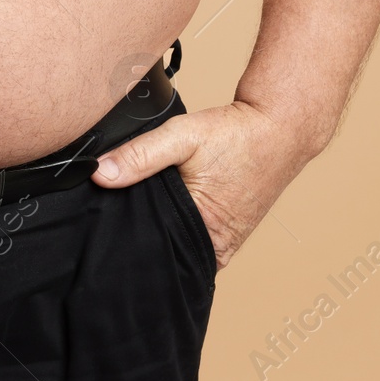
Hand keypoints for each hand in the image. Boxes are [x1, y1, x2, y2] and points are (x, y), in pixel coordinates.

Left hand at [90, 101, 309, 268]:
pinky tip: (163, 209)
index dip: (125, 237)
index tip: (102, 224)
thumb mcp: (182, 136)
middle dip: (139, 235)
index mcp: (205, 234)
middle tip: (115, 213)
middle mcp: (216, 249)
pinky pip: (191, 239)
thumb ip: (139, 155)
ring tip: (142, 208)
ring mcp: (223, 246)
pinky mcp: (227, 237)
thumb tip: (100, 173)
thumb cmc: (236, 134)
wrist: (279, 128)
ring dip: (158, 231)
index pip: (151, 250)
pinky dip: (175, 226)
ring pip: (175, 247)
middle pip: (162, 251)